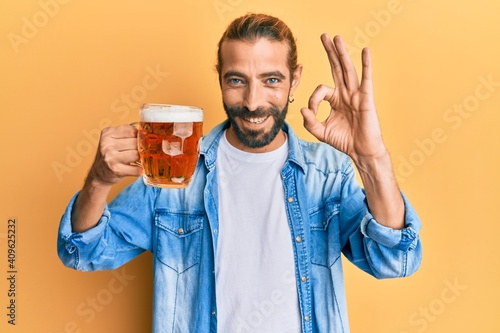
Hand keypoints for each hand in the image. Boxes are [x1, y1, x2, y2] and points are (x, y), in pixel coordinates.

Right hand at [87, 124, 141, 185]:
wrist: (98, 173)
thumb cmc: (111, 155)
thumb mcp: (114, 140)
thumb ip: (127, 135)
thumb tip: (147, 135)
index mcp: (107, 133)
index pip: (131, 131)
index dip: (138, 137)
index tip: (140, 141)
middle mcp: (107, 144)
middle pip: (135, 142)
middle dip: (140, 148)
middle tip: (140, 152)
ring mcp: (110, 156)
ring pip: (136, 154)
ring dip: (140, 158)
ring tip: (138, 160)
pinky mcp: (115, 169)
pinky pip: (135, 169)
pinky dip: (139, 170)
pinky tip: (138, 169)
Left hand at [300, 34, 386, 163]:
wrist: (361, 151)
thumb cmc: (344, 140)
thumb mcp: (321, 132)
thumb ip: (310, 121)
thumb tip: (302, 109)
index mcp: (335, 99)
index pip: (320, 90)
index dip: (313, 100)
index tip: (311, 112)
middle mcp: (345, 93)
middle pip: (336, 68)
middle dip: (329, 52)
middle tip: (324, 36)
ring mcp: (356, 94)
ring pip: (348, 69)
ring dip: (342, 53)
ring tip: (336, 38)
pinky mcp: (366, 98)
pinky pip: (366, 79)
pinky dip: (366, 64)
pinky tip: (365, 51)